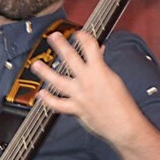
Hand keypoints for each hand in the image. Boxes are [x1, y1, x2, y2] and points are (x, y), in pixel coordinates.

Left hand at [29, 31, 142, 146]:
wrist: (124, 125)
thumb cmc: (123, 104)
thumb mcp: (115, 79)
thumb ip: (102, 66)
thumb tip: (98, 55)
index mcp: (100, 71)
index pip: (90, 47)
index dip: (83, 37)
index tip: (79, 34)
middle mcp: (87, 81)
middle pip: (70, 58)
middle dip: (60, 45)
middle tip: (53, 37)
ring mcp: (79, 95)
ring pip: (58, 81)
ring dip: (45, 72)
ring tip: (36, 65)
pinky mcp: (76, 109)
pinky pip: (58, 104)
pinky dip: (48, 99)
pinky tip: (41, 94)